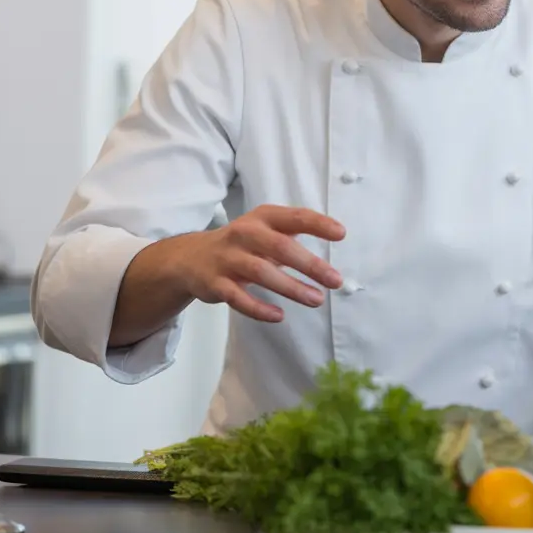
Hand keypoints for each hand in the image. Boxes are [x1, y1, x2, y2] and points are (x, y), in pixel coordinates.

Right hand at [174, 204, 346, 321]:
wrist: (190, 258)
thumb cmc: (242, 243)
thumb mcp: (265, 228)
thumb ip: (293, 231)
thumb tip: (334, 237)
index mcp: (262, 218)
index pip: (294, 217)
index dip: (318, 224)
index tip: (341, 234)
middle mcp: (244, 233)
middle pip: (280, 247)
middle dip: (310, 265)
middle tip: (335, 280)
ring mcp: (227, 258)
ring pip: (262, 272)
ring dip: (291, 288)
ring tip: (316, 299)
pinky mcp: (215, 283)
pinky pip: (237, 297)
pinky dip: (258, 308)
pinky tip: (279, 316)